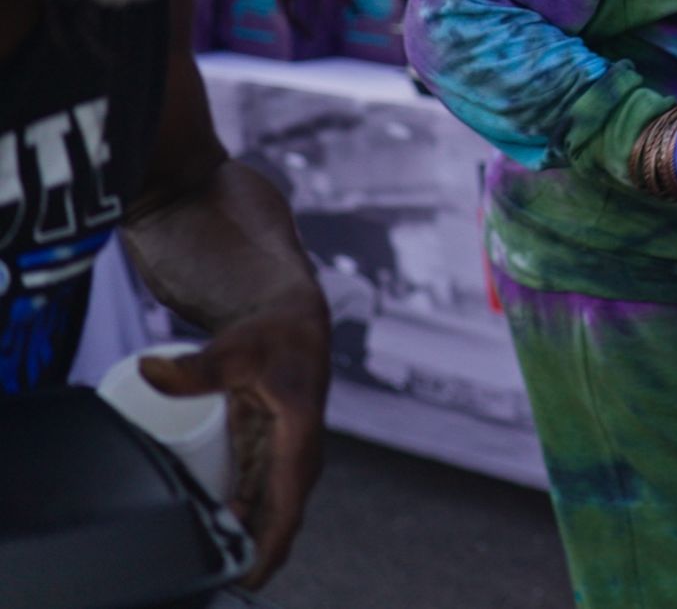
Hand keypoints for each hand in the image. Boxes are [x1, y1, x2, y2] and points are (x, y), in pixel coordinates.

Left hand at [141, 304, 330, 587]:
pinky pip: (257, 501)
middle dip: (249, 555)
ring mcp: (287, 458)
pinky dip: (239, 523)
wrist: (294, 323)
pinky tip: (212, 537)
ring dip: (242, 541)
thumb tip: (148, 372)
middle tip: (210, 578)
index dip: (269, 547)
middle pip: (276, 520)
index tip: (248, 578)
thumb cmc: (273, 336)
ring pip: (267, 514)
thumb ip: (195, 366)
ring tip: (204, 565)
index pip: (287, 505)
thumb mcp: (235, 349)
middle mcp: (299, 455)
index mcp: (300, 435)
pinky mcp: (273, 457)